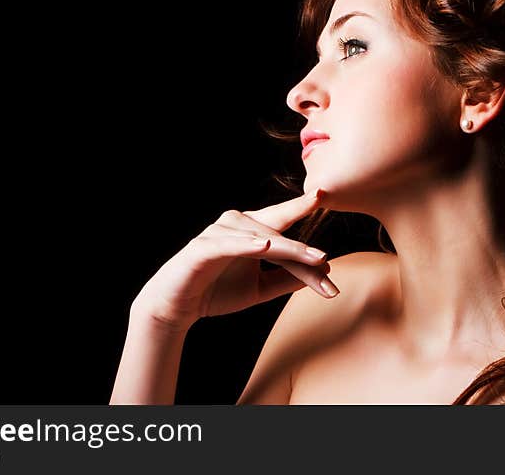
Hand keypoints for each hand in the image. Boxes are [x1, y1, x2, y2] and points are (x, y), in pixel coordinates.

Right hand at [131, 188, 337, 331]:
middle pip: (280, 235)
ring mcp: (220, 232)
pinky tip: (264, 246)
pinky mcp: (204, 247)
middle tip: (327, 265)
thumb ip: (287, 278)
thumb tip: (323, 269)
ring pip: (262, 239)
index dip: (305, 216)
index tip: (327, 197)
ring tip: (311, 260)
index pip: (285, 227)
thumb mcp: (260, 288)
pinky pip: (229, 244)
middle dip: (305, 253)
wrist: (177, 307)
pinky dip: (247, 244)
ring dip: (288, 250)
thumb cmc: (216, 291)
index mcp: (252, 230)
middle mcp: (238, 223)